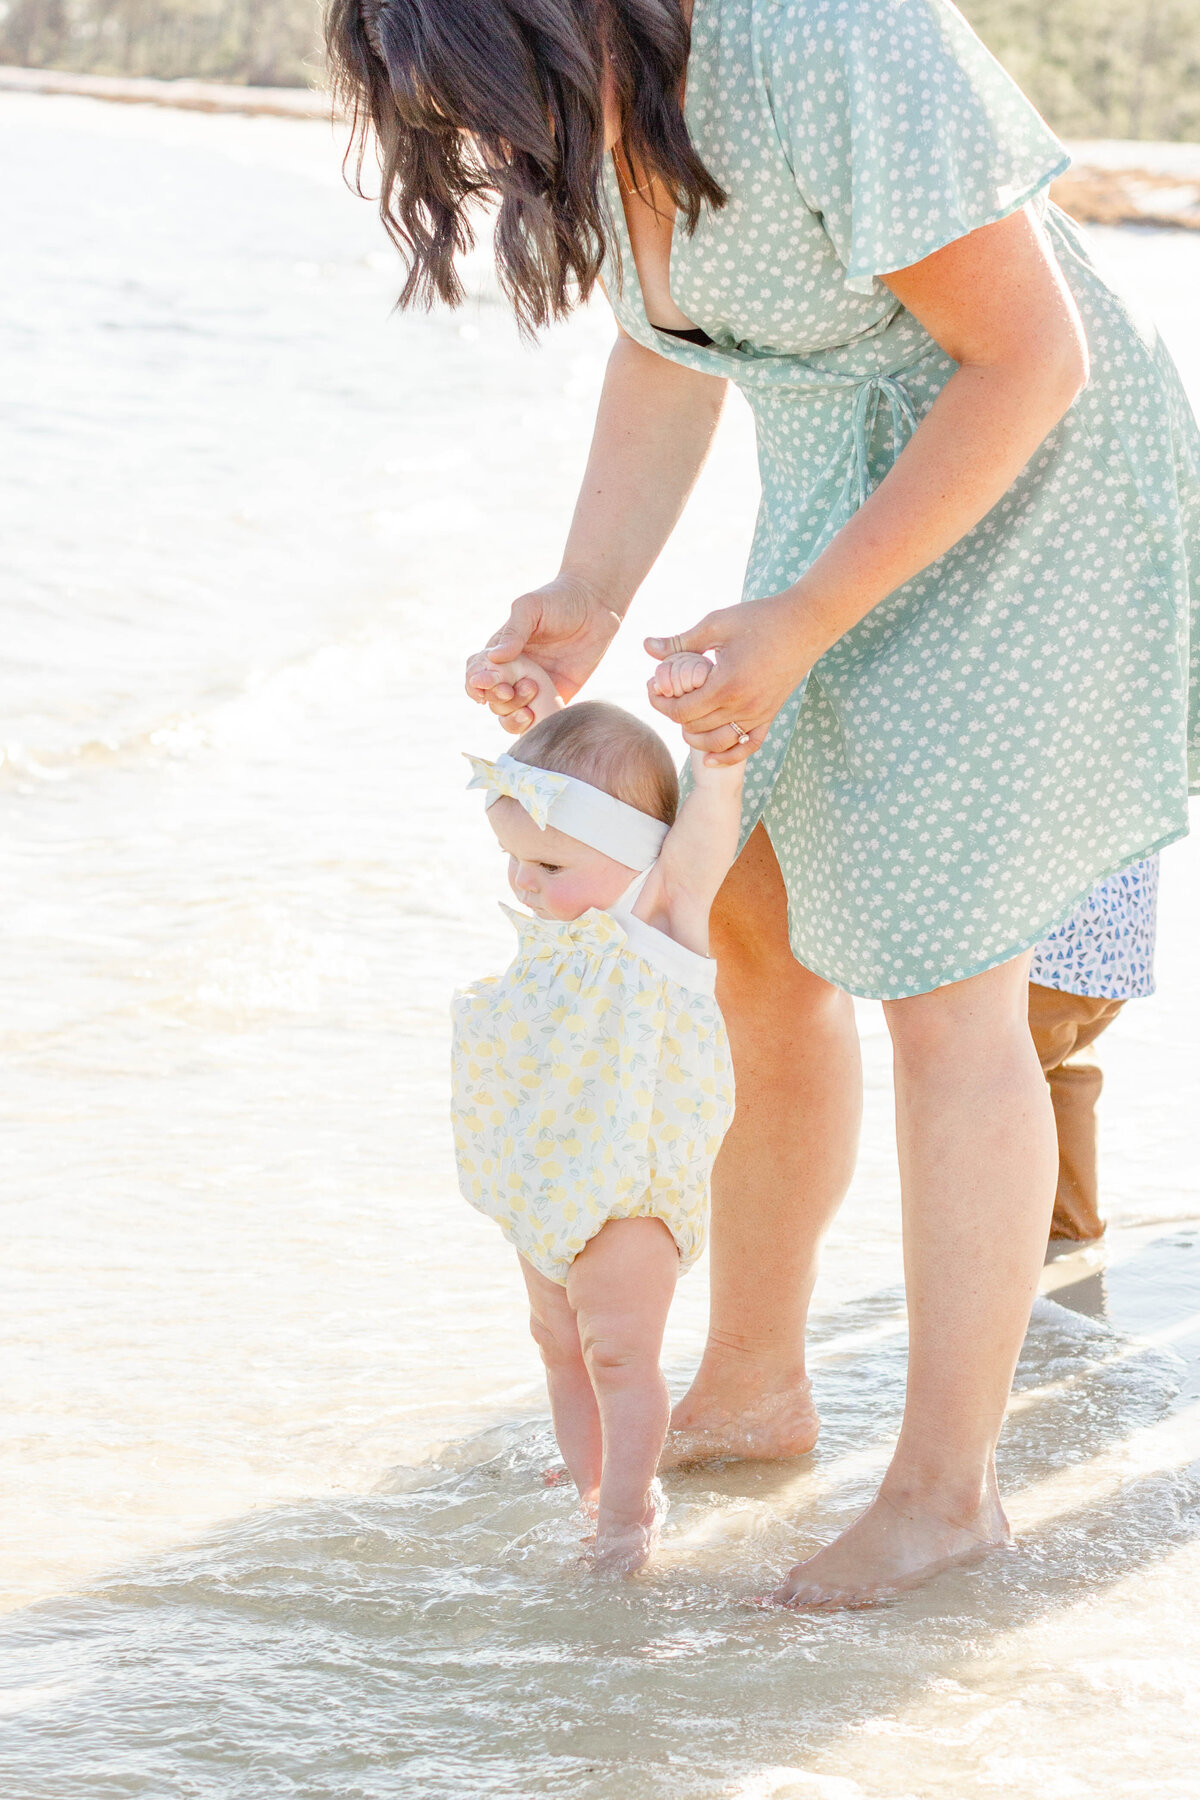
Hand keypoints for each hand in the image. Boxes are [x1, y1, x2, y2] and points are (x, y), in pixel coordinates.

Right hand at [466, 574, 621, 733]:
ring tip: (529, 702)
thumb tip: (494, 658)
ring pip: (510, 716)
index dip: (476, 684)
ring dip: (513, 717)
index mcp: (501, 653)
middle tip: (511, 688)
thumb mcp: (530, 608)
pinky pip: (540, 721)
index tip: (487, 682)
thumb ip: (513, 632)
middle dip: (498, 699)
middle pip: (492, 700)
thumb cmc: (558, 601)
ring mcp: (534, 688)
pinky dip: (534, 727)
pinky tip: (540, 717)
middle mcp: (514, 673)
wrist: (596, 606)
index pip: (476, 675)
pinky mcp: (556, 698)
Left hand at [644, 593, 818, 765]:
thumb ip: (680, 642)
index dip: (660, 702)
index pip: (681, 710)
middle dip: (673, 714)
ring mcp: (758, 714)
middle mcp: (743, 706)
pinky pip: (748, 746)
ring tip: (683, 718)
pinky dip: (727, 756)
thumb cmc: (759, 618)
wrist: (806, 623)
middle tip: (665, 695)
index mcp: (726, 685)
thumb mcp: (715, 625)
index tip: (653, 686)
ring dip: (694, 737)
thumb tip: (646, 647)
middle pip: (695, 727)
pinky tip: (709, 759)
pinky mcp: (770, 715)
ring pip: (717, 743)